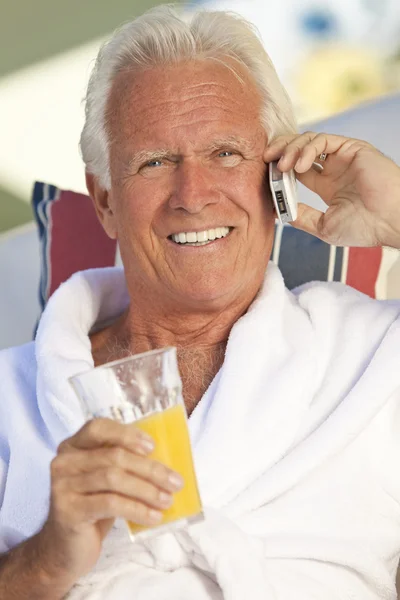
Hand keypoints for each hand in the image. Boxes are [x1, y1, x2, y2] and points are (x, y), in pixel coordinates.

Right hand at [37, 419, 182, 583]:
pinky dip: (137, 509)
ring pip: (113, 479)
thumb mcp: (107, 480)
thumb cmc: (94, 506)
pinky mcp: (68, 510)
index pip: (98, 428)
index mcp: (73, 446)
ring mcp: (62, 486)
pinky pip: (110, 504)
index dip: (127, 434)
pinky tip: (153, 517)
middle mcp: (64, 461)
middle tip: (175, 482)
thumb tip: (166, 459)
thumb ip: (124, 463)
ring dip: (147, 490)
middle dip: (149, 469)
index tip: (153, 446)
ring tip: (167, 500)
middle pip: (113, 456)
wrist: (65, 549)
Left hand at [264, 132, 399, 247]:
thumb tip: (278, 214)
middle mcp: (334, 168)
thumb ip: (302, 217)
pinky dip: (308, 149)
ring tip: (282, 166)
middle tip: (266, 159)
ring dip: (291, 150)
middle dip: (280, 151)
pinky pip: (324, 140)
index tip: (266, 177)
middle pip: (300, 150)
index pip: (296, 169)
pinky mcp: (352, 148)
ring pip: (309, 141)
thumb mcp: (324, 226)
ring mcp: (343, 157)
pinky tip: (300, 165)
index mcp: (327, 185)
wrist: (389, 222)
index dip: (279, 170)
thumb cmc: (364, 228)